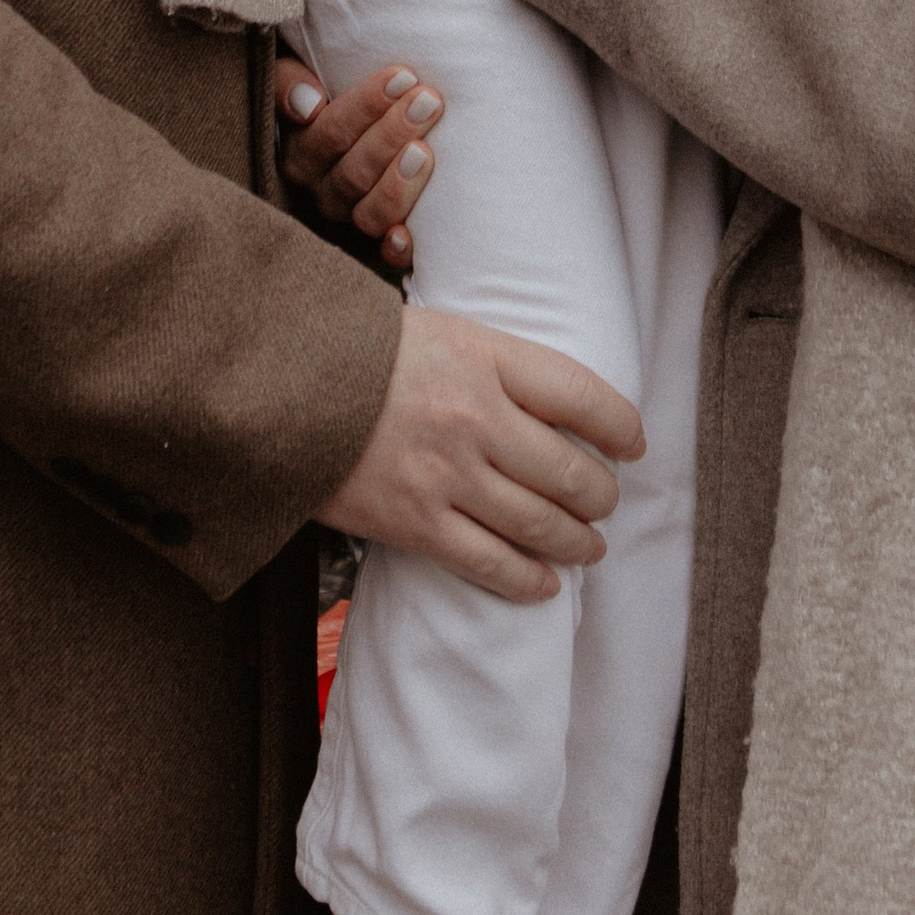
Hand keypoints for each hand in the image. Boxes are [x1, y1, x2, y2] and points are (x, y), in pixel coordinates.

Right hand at [276, 52, 443, 272]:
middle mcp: (322, 190)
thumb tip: (309, 105)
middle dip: (392, 135)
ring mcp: (351, 218)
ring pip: (369, 213)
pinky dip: (394, 249)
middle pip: (353, 172)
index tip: (403, 77)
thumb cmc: (337, 89)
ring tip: (426, 151)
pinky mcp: (378, 242)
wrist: (367, 121)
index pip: (329, 133)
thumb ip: (290, 80)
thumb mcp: (298, 73)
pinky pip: (383, 256)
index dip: (366, 106)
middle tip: (428, 101)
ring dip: (398, 184)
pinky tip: (407, 235)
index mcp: (302, 151)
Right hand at [319, 305, 643, 602]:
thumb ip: (495, 365)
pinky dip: (526, 579)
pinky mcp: (414, 523)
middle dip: (601, 496)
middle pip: (570, 471)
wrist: (281, 385)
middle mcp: (477, 418)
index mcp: (487, 358)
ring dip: (577, 541)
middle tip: (606, 502)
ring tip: (589, 546)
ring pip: (539, 523)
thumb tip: (550, 405)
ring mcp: (447, 475)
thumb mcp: (441, 330)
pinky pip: (488, 562)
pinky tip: (545, 584)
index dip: (621, 425)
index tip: (633, 442)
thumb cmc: (359, 351)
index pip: (582, 395)